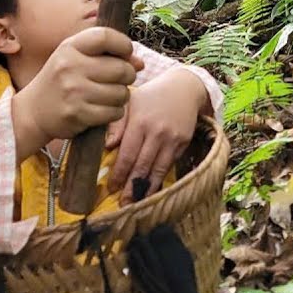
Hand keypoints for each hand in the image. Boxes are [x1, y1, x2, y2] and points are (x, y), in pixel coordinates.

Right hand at [10, 27, 140, 160]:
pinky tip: (103, 110)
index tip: (127, 53)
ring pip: (121, 92)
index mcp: (69, 47)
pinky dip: (114, 112)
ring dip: (121, 96)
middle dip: (128, 75)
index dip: (123, 44)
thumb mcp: (75, 59)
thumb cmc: (61, 81)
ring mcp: (73, 91)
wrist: (32, 112)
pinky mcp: (78, 114)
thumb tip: (140, 63)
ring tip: (108, 96)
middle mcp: (70, 66)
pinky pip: (114, 112)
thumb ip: (107, 56)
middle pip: (121, 68)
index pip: (105, 36)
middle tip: (119, 80)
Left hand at [104, 68, 207, 203]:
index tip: (111, 188)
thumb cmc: (151, 96)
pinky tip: (152, 189)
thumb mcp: (131, 103)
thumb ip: (117, 124)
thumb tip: (107, 146)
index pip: (127, 155)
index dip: (119, 174)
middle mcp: (157, 133)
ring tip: (137, 203)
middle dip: (131, 187)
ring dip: (147, 189)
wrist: (184, 88)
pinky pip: (169, 165)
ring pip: (158, 170)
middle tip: (122, 204)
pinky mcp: (183, 143)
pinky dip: (160, 179)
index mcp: (139, 123)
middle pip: (142, 166)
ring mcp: (172, 139)